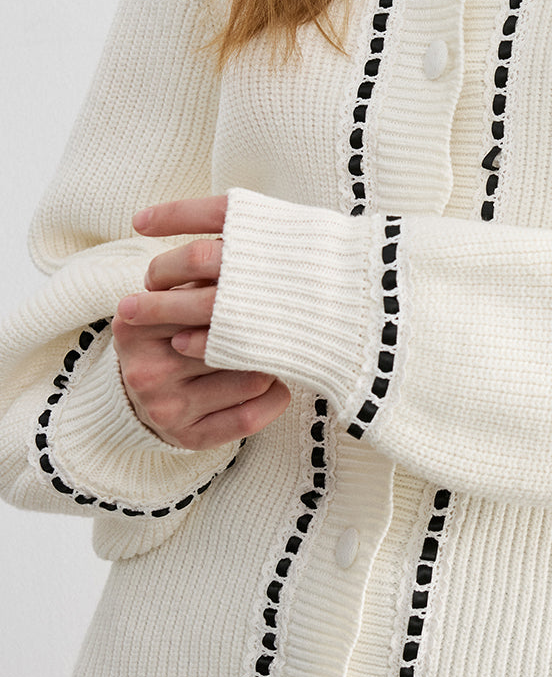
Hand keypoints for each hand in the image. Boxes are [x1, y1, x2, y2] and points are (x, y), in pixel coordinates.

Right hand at [113, 194, 290, 450]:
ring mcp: (165, 406)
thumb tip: (257, 239)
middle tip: (289, 315)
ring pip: (249, 376)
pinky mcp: (189, 437)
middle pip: (231, 337)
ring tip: (281, 349)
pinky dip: (276, 398)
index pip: (201, 295)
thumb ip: (200, 272)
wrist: (144, 398)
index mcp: (136, 321)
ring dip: (275, 362)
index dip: (246, 287)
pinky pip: (250, 415)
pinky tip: (279, 384)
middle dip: (264, 325)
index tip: (273, 281)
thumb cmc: (176, 332)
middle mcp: (145, 367)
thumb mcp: (174, 297)